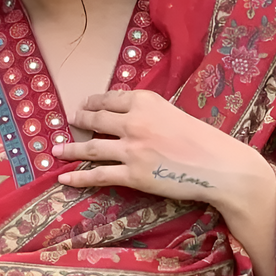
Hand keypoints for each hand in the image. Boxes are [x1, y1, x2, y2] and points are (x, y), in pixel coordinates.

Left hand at [53, 91, 274, 221]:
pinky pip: (97, 175)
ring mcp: (131, 149)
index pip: (110, 98)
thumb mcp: (174, 113)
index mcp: (146, 101)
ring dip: (70, 147)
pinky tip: (63, 177)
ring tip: (57, 149)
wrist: (218, 166)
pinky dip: (78, 177)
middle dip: (80, 120)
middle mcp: (134, 122)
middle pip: (96, 119)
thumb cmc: (203, 140)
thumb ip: (149, 113)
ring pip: (91, 147)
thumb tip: (129, 120)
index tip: (84, 104)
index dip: (93, 101)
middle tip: (71, 121)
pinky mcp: (132, 175)